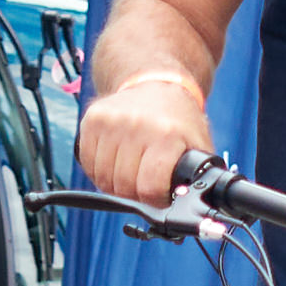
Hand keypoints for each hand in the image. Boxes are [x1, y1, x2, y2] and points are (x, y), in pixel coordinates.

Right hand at [78, 69, 212, 205]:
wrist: (156, 82)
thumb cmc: (178, 120)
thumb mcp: (198, 144)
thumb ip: (198, 175)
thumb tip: (195, 202)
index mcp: (166, 135)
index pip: (150, 187)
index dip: (155, 199)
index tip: (160, 195)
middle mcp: (136, 125)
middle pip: (124, 185)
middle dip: (135, 193)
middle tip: (145, 184)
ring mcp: (111, 121)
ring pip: (102, 178)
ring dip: (115, 184)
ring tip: (131, 173)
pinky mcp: (93, 119)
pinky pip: (88, 163)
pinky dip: (99, 171)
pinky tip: (115, 163)